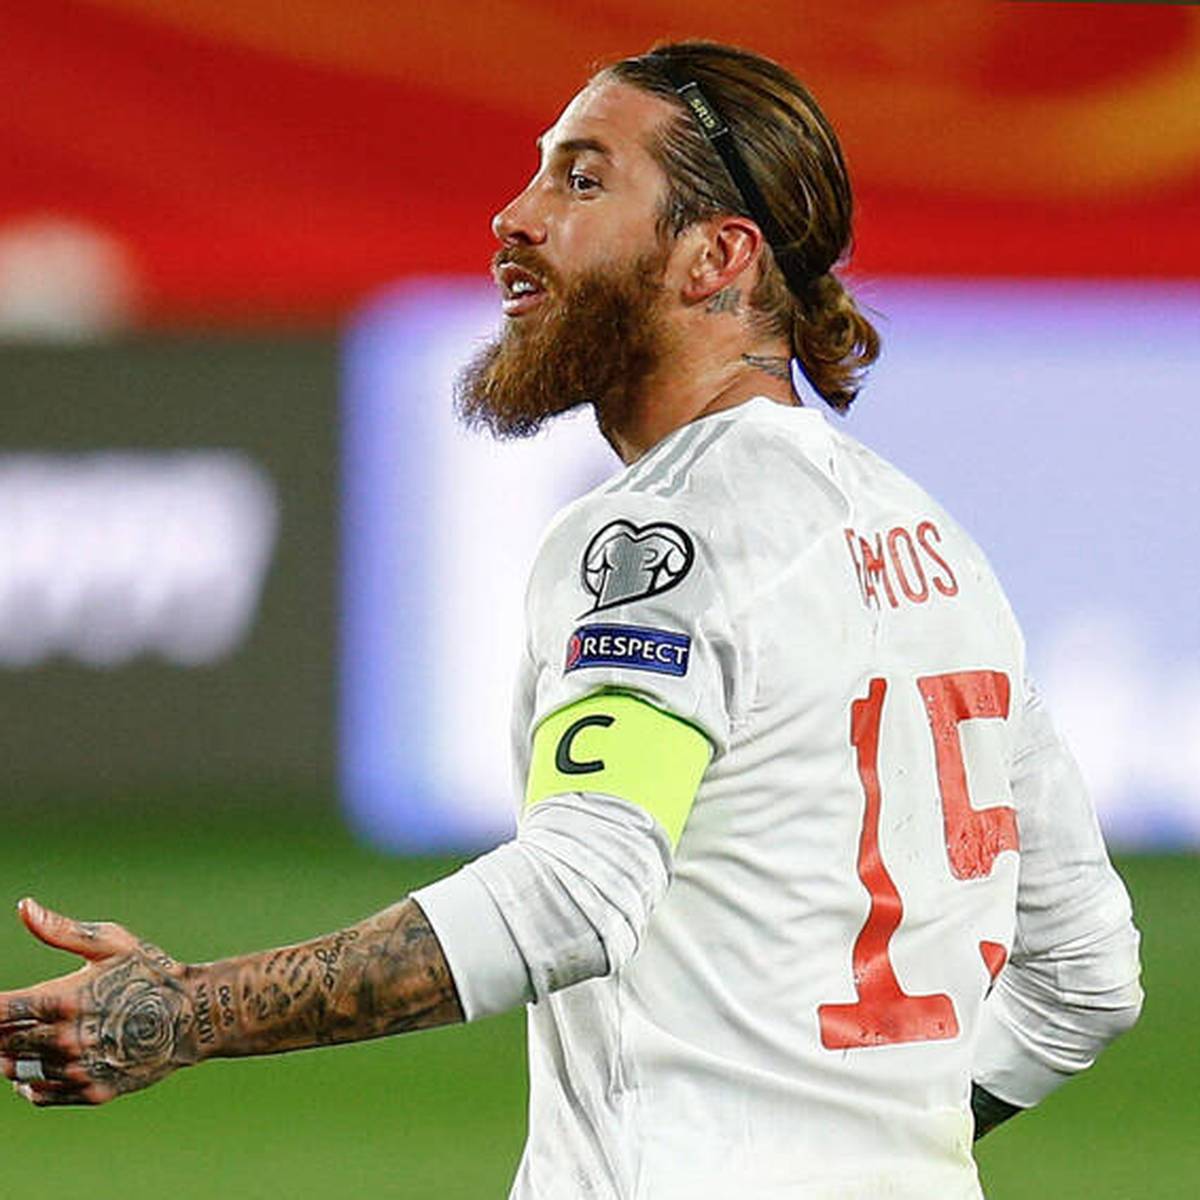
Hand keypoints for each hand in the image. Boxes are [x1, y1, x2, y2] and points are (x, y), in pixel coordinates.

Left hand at [0, 898, 197, 1106]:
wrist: (193, 1017)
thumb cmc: (150, 973)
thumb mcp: (112, 943)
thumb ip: (61, 930)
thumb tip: (24, 906)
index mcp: (65, 1000)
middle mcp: (66, 1040)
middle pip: (0, 1045)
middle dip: (0, 1032)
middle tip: (13, 1020)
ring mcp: (77, 1070)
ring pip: (14, 1072)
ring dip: (12, 1057)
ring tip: (29, 1038)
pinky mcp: (89, 1092)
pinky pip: (39, 1093)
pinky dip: (32, 1080)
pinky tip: (46, 1060)